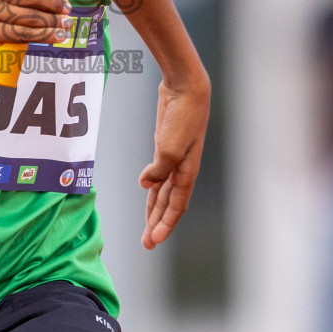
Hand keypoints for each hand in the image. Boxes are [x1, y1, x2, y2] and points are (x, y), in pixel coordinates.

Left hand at [139, 76, 209, 249]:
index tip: (153, 241)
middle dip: (159, 223)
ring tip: (148, 226)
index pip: (177, 206)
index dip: (165, 224)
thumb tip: (145, 185)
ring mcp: (175, 157)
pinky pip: (160, 173)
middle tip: (148, 243)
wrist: (186, 88)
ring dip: (156, 208)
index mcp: (188, 172)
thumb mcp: (170, 146)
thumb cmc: (183, 117)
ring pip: (165, 190)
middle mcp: (183, 168)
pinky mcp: (166, 145)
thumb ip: (159, 169)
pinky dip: (154, 186)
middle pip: (170, 203)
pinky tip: (147, 190)